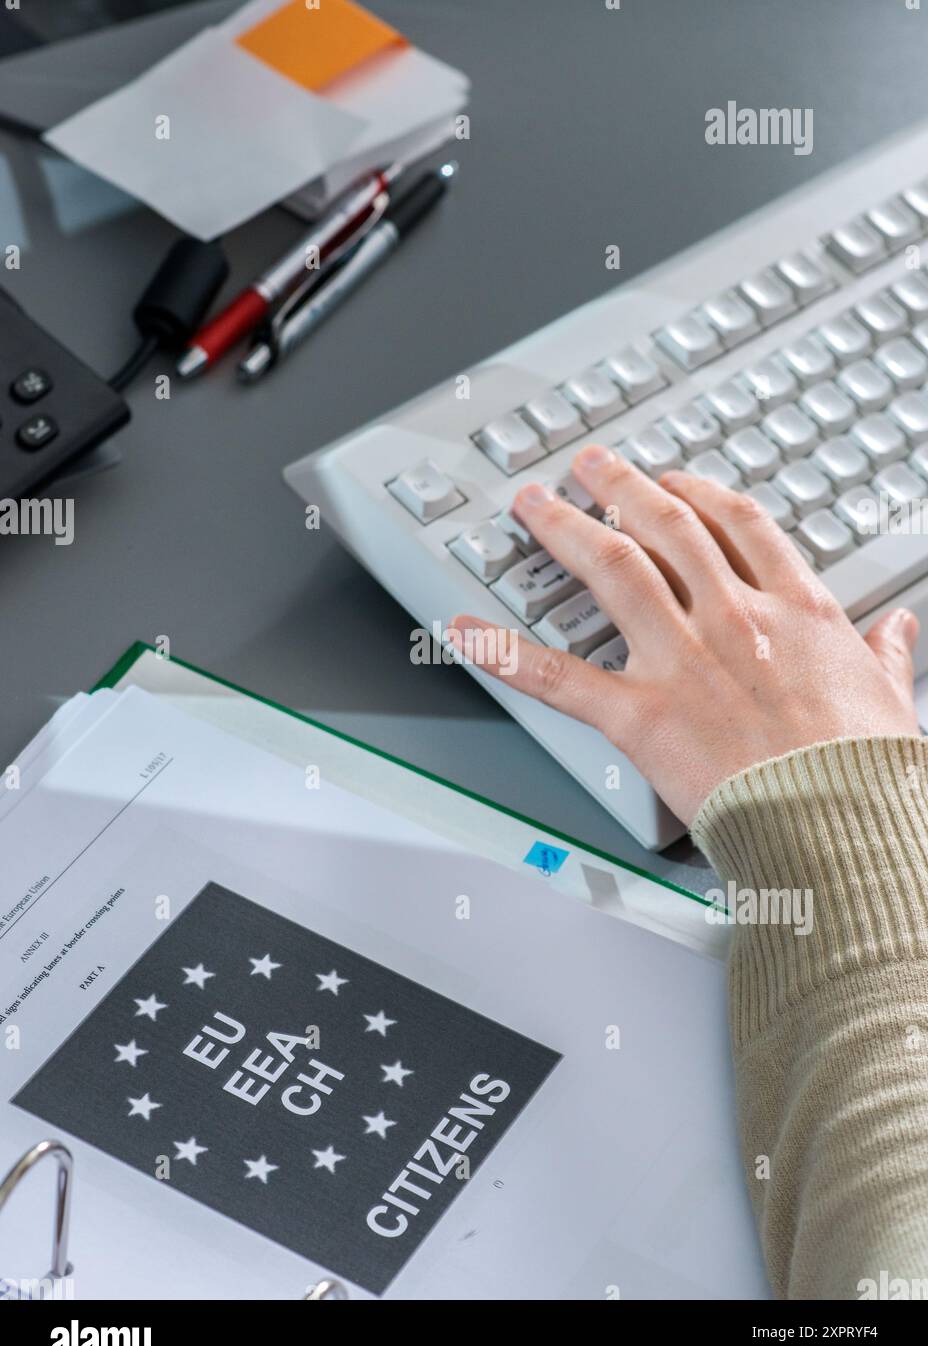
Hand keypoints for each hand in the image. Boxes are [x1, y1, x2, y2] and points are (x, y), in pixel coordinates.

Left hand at [451, 444, 920, 825]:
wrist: (842, 825)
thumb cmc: (867, 772)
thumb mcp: (891, 698)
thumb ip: (886, 654)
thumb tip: (899, 628)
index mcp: (795, 612)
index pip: (739, 526)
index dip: (698, 493)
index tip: (674, 480)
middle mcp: (732, 619)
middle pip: (665, 526)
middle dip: (620, 486)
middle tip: (588, 465)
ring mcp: (682, 661)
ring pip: (613, 567)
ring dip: (566, 527)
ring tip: (534, 503)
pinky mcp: (640, 715)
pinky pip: (558, 676)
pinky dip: (502, 650)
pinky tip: (461, 629)